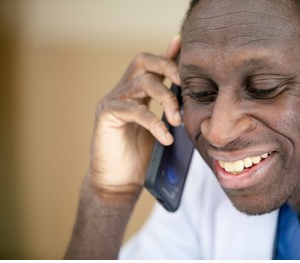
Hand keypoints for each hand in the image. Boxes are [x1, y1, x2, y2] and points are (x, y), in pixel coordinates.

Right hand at [88, 36, 180, 193]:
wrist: (119, 183)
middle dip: (167, 66)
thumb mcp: (163, 130)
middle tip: (184, 83)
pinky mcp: (106, 115)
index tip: (183, 43)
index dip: (167, 52)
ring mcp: (113, 101)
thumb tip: (193, 104)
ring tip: (177, 120)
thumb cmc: (142, 158)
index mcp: (138, 92)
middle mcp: (124, 91)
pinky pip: (134, 109)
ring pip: (142, 82)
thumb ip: (172, 113)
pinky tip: (166, 137)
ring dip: (166, 98)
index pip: (153, 65)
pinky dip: (154, 122)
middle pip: (143, 61)